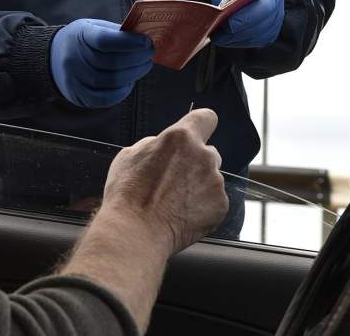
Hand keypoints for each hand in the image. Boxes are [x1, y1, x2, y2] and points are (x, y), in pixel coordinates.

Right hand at [50, 18, 153, 107]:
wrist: (53, 58)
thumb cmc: (84, 40)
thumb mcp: (95, 28)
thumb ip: (118, 33)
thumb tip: (146, 42)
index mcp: (80, 35)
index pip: (105, 40)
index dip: (129, 42)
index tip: (147, 42)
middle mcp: (73, 58)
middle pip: (112, 63)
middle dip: (138, 59)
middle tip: (150, 54)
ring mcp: (74, 79)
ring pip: (112, 81)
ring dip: (134, 74)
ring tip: (144, 66)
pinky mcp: (78, 96)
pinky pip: (105, 98)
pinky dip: (122, 92)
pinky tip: (129, 83)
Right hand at [101, 109, 227, 254]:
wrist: (136, 232)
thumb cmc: (128, 195)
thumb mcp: (129, 155)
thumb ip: (154, 144)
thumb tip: (161, 146)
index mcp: (180, 138)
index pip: (206, 117)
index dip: (201, 124)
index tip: (198, 131)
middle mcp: (203, 156)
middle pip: (208, 152)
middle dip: (195, 162)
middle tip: (174, 180)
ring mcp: (215, 181)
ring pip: (211, 178)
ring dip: (198, 186)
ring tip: (174, 202)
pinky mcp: (220, 205)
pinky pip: (214, 201)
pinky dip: (202, 207)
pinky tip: (182, 215)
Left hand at [210, 0, 284, 47]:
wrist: (242, 1)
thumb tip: (221, 6)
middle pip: (264, 8)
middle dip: (244, 19)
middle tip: (228, 25)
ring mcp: (276, 15)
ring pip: (261, 28)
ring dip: (240, 34)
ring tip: (222, 36)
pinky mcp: (271, 32)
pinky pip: (258, 40)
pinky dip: (241, 41)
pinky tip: (227, 40)